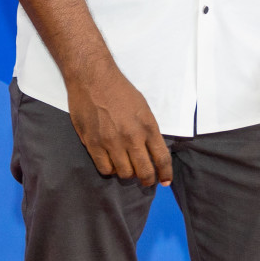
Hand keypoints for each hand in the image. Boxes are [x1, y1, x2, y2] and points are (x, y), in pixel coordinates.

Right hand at [65, 60, 172, 186]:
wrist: (93, 79)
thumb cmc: (120, 91)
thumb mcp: (143, 108)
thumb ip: (148, 130)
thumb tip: (151, 151)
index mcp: (147, 126)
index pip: (161, 158)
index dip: (165, 173)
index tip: (166, 181)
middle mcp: (131, 137)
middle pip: (144, 171)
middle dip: (147, 179)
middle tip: (146, 180)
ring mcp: (111, 142)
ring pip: (124, 173)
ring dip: (128, 173)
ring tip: (127, 167)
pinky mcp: (93, 144)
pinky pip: (105, 169)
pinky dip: (110, 170)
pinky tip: (111, 163)